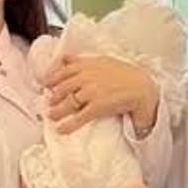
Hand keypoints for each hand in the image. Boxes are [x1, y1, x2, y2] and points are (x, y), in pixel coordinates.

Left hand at [44, 55, 158, 135]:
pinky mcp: (96, 107)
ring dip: (57, 111)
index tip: (45, 85)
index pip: (63, 71)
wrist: (142, 88)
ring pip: (67, 103)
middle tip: (48, 103)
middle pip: (62, 88)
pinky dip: (68, 124)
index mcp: (87, 65)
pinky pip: (78, 117)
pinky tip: (60, 129)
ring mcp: (90, 93)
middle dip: (53, 96)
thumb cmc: (125, 74)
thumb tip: (64, 57)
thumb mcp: (102, 60)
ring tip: (51, 116)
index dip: (52, 79)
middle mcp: (86, 77)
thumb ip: (82, 60)